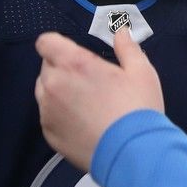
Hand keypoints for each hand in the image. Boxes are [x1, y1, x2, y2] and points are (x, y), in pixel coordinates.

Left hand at [35, 27, 164, 171]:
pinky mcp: (49, 133)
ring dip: (59, 91)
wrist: (132, 154)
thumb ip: (127, 48)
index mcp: (73, 64)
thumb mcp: (142, 72)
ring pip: (44, 91)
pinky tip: (84, 123)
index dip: (58, 45)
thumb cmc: (137, 109)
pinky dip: (60, 115)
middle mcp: (54, 84)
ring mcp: (48, 111)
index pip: (46, 42)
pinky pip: (48, 115)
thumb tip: (121, 32)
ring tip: (86, 104)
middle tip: (89, 82)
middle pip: (46, 66)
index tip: (73, 54)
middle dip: (63, 69)